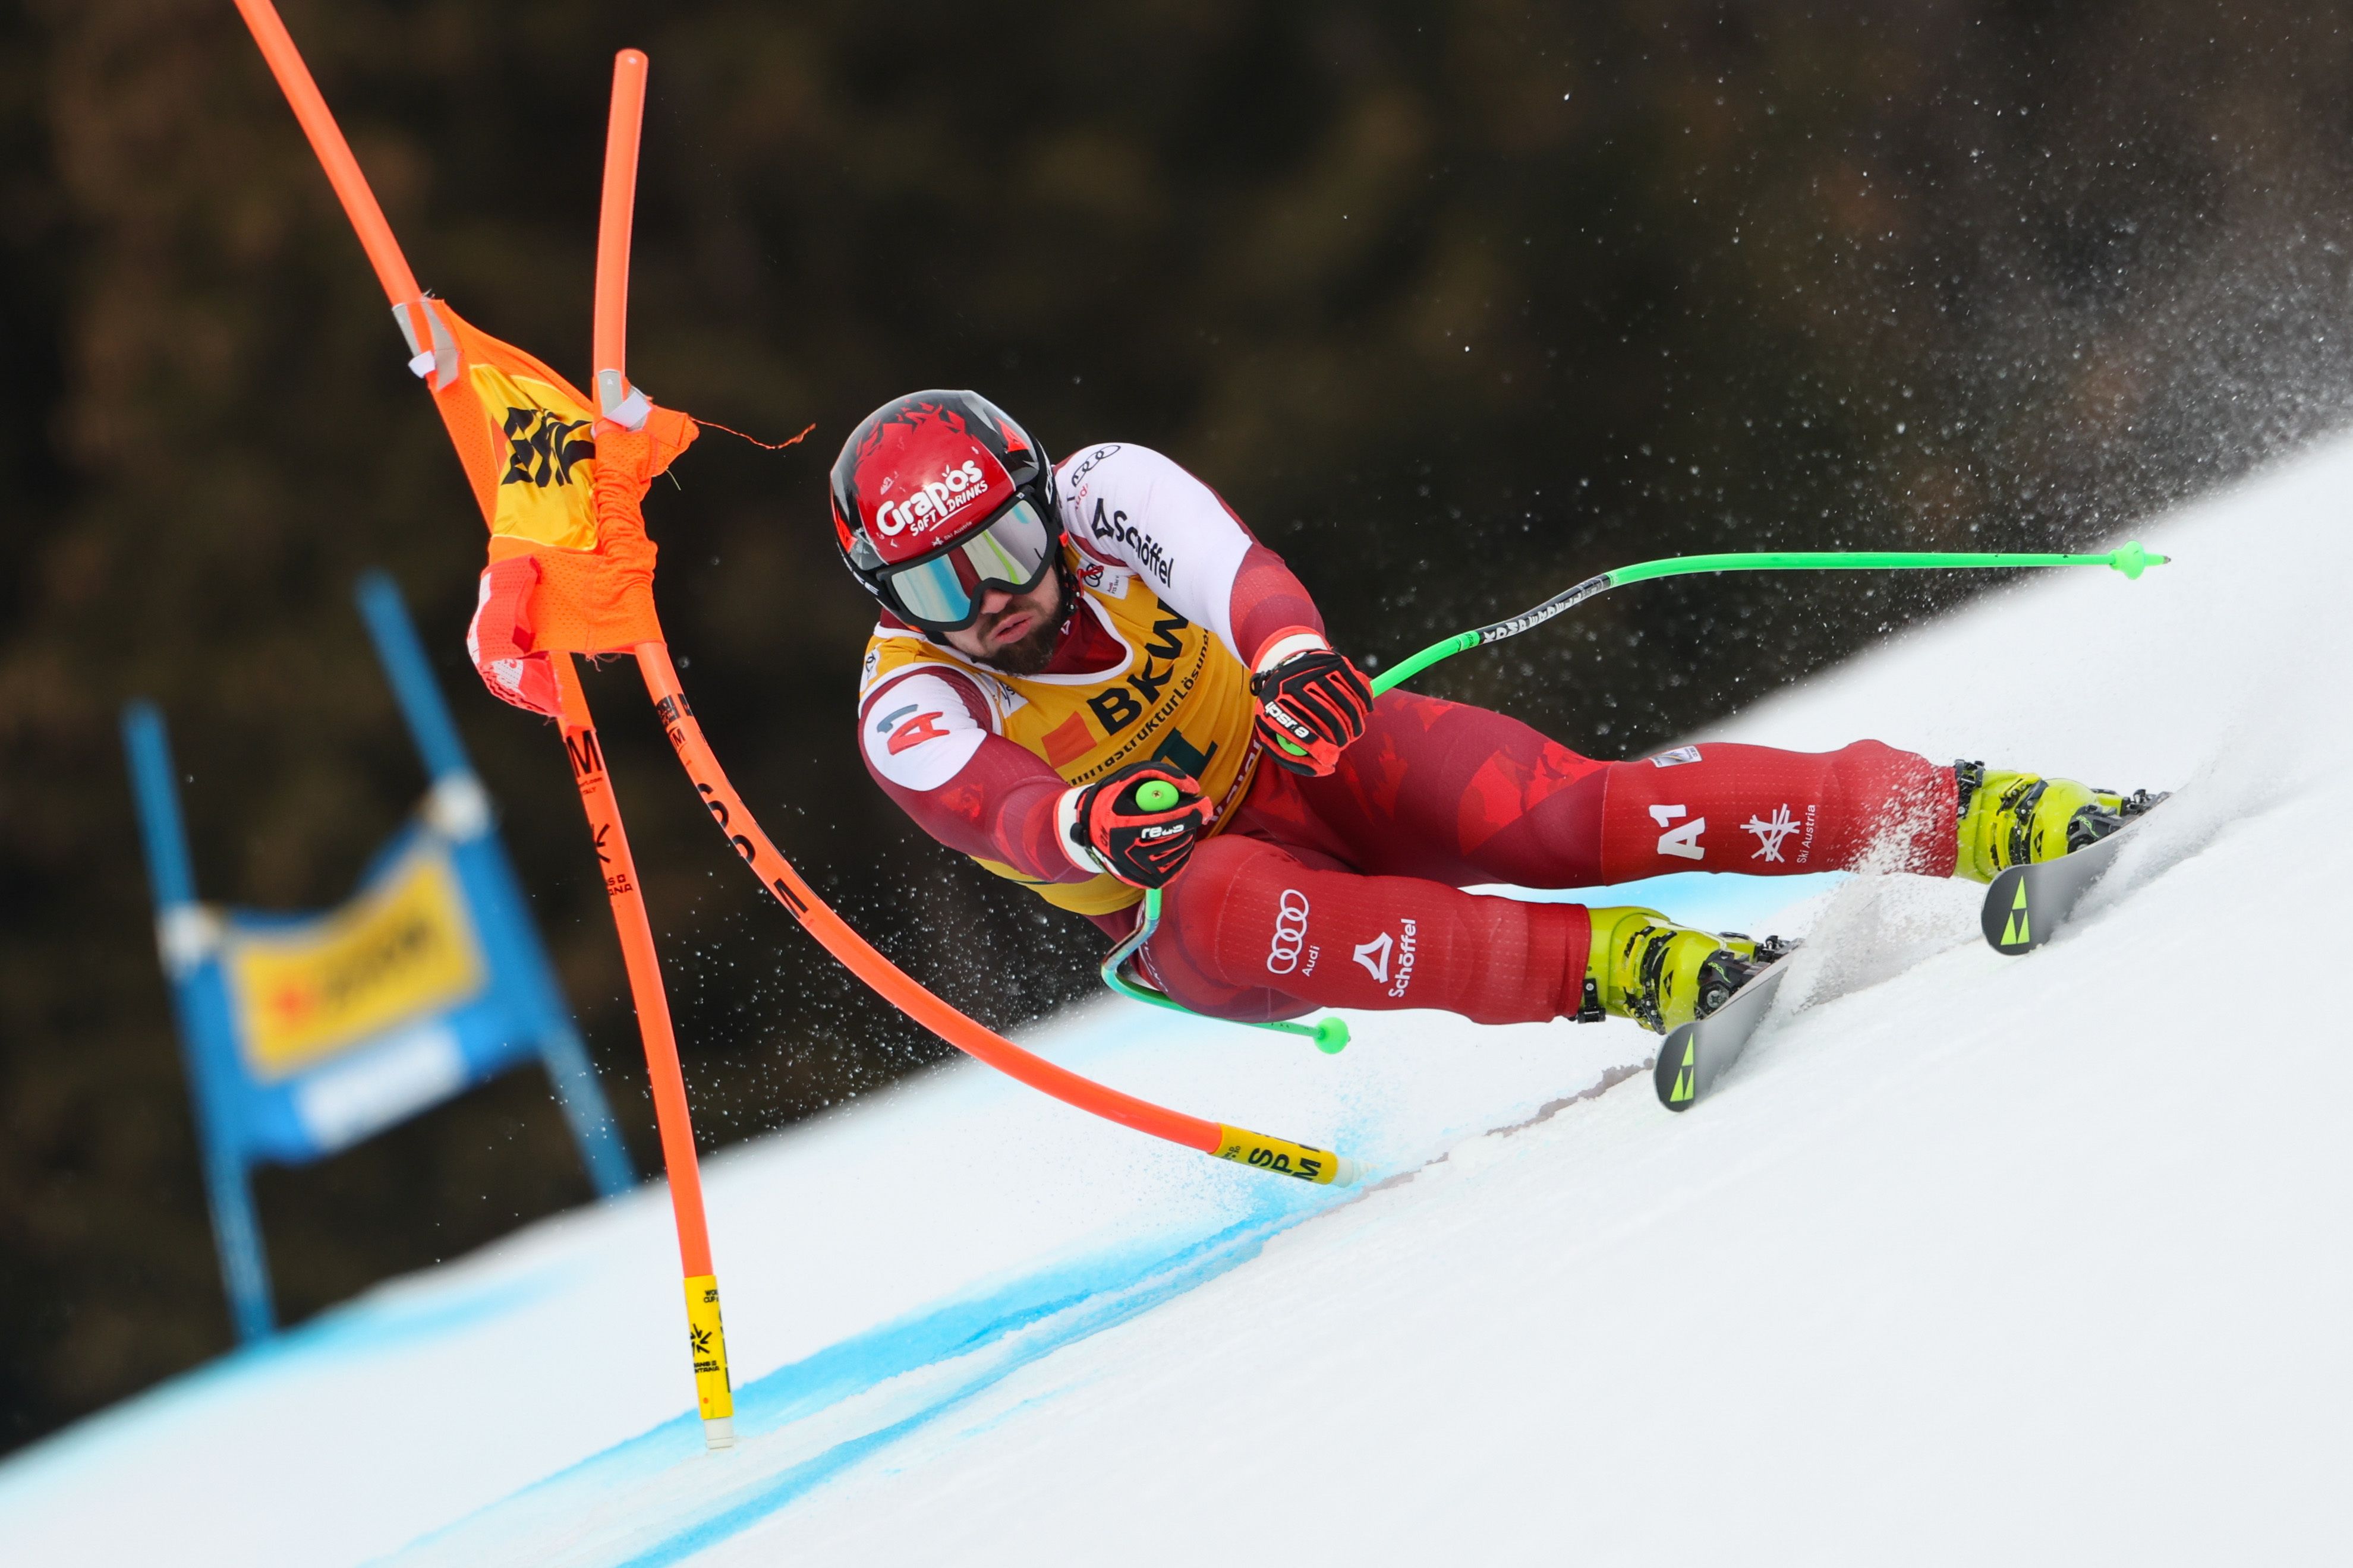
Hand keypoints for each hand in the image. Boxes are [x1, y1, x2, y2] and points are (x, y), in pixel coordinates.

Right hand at [1065, 762, 1212, 887]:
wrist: (1089, 831)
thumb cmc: (1112, 799)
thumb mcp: (1129, 777)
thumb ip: (1162, 774)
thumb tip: (1194, 788)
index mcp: (1123, 826)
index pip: (1168, 822)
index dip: (1191, 812)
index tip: (1204, 803)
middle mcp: (1130, 853)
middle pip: (1178, 837)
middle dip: (1189, 822)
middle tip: (1188, 811)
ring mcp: (1140, 871)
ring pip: (1181, 850)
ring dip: (1186, 834)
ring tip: (1172, 824)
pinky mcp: (1150, 882)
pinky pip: (1179, 864)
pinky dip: (1181, 850)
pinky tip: (1168, 840)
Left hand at [1250, 647, 1371, 775]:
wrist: (1286, 666)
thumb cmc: (1281, 708)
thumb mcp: (1273, 733)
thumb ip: (1293, 758)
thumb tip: (1326, 767)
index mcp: (1272, 704)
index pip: (1300, 730)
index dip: (1319, 749)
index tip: (1332, 760)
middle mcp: (1291, 683)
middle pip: (1328, 719)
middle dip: (1341, 740)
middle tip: (1342, 746)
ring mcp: (1314, 670)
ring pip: (1346, 706)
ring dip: (1355, 726)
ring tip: (1352, 733)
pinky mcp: (1333, 661)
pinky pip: (1358, 690)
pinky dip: (1364, 706)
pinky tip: (1361, 713)